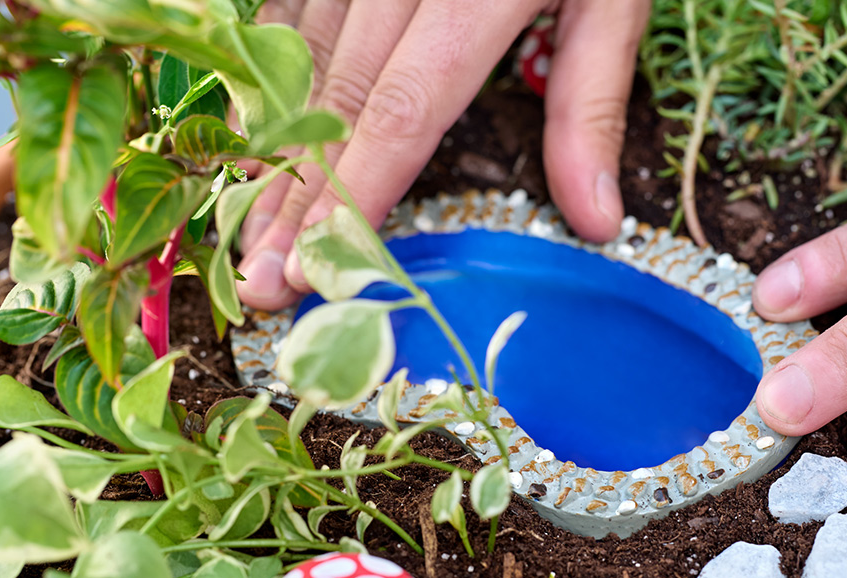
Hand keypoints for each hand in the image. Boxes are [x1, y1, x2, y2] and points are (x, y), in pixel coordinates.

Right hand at [237, 0, 650, 309]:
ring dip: (270, 151)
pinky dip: (269, 84)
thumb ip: (591, 106)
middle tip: (260, 282)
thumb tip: (597, 221)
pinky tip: (255, 139)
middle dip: (294, 198)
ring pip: (296, 59)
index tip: (316, 269)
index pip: (403, 112)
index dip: (355, 197)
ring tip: (249, 229)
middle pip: (333, 99)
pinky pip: (286, 11)